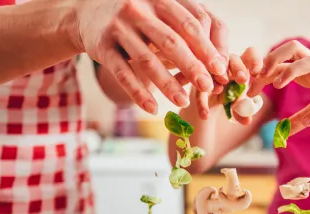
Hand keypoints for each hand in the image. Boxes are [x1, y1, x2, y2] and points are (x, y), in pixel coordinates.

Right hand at [73, 0, 228, 113]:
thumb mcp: (160, 13)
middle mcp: (138, 9)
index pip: (189, 24)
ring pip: (147, 60)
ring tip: (182, 101)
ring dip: (167, 83)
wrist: (88, 13)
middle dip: (192, 67)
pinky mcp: (101, 47)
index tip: (221, 69)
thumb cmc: (138, 18)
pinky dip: (139, 93)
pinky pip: (123, 74)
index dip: (207, 47)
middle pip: (171, 42)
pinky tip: (153, 109)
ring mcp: (118, 28)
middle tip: (207, 86)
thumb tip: (220, 61)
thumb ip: (186, 30)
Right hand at [192, 47, 262, 124]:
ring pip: (213, 69)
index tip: (256, 72)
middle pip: (232, 58)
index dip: (254, 59)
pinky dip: (202, 103)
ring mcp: (209, 71)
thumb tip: (247, 120)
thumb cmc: (227, 100)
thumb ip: (242, 112)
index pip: (249, 54)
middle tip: (242, 79)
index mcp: (240, 66)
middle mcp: (225, 65)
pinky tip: (205, 115)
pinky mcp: (196, 82)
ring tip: (218, 90)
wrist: (206, 107)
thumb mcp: (236, 106)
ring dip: (217, 78)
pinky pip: (199, 90)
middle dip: (238, 67)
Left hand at [248, 41, 309, 134]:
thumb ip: (302, 116)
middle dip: (272, 59)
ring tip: (277, 86)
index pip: (281, 61)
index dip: (262, 70)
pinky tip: (305, 124)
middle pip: (291, 48)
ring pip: (308, 62)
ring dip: (290, 71)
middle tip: (257, 78)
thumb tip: (284, 132)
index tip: (248, 87)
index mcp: (308, 69)